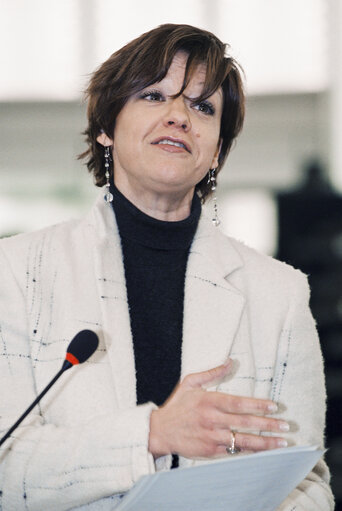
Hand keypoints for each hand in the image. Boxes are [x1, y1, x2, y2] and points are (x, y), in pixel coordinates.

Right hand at [148, 361, 288, 458]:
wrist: (160, 431)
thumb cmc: (177, 405)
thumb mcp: (190, 383)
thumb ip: (211, 373)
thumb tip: (229, 361)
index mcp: (209, 401)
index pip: (238, 403)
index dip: (258, 405)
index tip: (274, 406)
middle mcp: (212, 419)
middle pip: (245, 422)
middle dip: (268, 424)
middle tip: (285, 426)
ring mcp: (211, 437)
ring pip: (242, 440)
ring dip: (264, 442)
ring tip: (281, 442)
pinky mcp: (210, 451)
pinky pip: (233, 451)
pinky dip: (249, 451)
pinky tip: (263, 451)